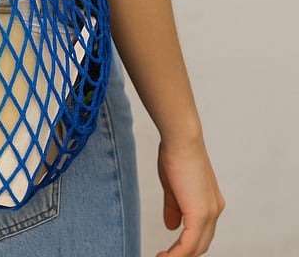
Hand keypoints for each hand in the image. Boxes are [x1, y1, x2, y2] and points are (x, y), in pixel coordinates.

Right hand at [156, 137, 224, 256]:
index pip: (201, 232)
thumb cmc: (175, 154)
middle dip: (183, 254)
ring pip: (197, 247)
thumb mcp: (172, 185)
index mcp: (210, 203)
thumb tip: (171, 227)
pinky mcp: (200, 214)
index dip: (185, 244)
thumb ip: (174, 207)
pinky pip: (189, 243)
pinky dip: (178, 253)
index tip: (168, 250)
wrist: (181, 139)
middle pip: (201, 244)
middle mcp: (214, 210)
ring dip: (179, 256)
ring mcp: (210, 213)